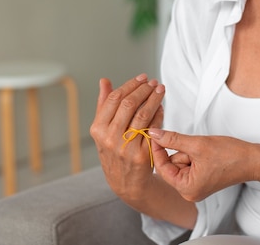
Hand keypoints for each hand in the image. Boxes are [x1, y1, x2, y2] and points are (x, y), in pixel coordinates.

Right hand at [89, 74, 164, 200]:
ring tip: (160, 89)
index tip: (142, 77)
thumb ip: (103, 104)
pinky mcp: (143, 155)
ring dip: (154, 98)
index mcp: (98, 129)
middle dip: (144, 89)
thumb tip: (104, 81)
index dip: (130, 85)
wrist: (125, 182)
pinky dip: (159, 114)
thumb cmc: (114, 150)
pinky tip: (161, 106)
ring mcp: (126, 147)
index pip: (115, 99)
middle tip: (154, 82)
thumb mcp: (103, 130)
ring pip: (143, 114)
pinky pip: (154, 128)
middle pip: (129, 104)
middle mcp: (110, 138)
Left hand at [149, 129, 258, 201]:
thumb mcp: (197, 144)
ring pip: (181, 162)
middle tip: (198, 148)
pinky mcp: (202, 180)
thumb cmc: (230, 155)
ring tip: (207, 152)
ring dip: (190, 152)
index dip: (158, 149)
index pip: (162, 168)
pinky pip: (189, 164)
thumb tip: (154, 134)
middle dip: (182, 152)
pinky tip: (208, 154)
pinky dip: (195, 155)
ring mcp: (196, 187)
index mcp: (187, 189)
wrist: (253, 159)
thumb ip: (172, 139)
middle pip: (172, 165)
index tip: (155, 134)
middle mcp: (190, 192)